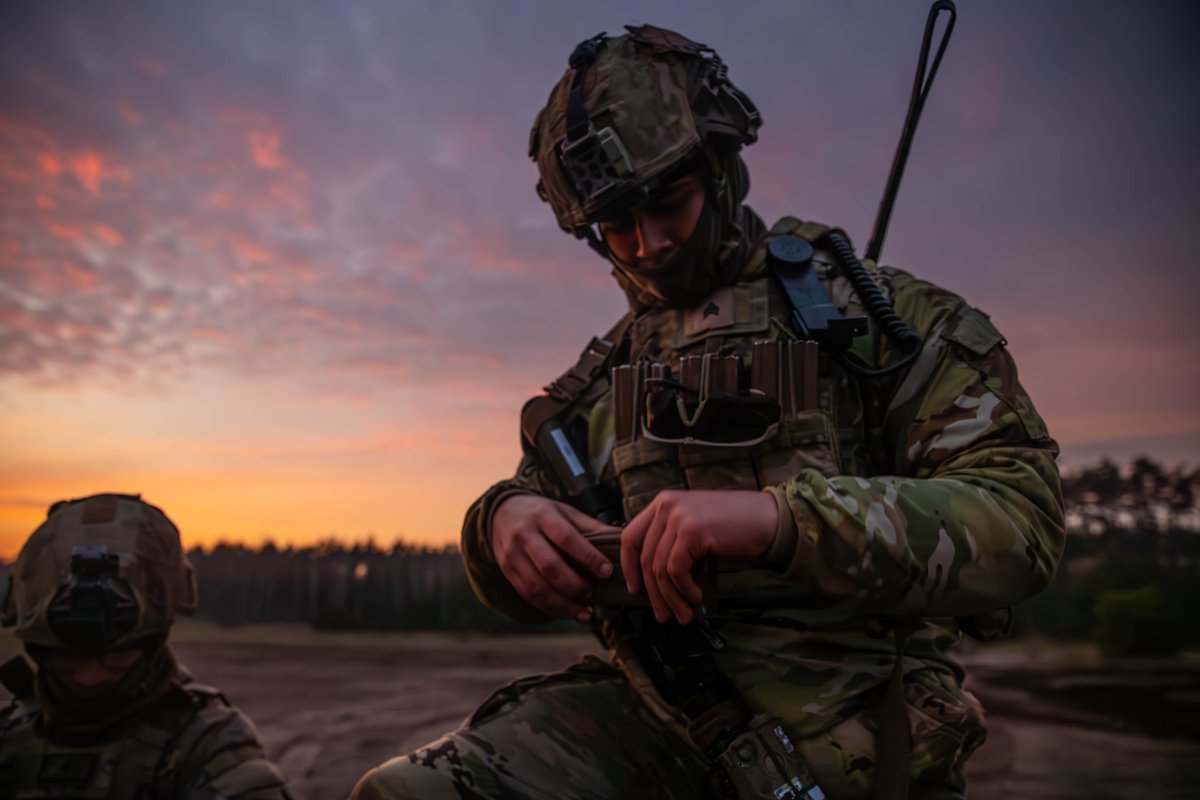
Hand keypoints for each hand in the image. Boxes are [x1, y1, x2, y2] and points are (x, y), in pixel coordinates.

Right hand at [492, 494, 618, 620]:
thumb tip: (621, 539)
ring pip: (537, 586)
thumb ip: (590, 526)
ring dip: (563, 604)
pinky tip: (568, 612)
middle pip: (550, 567)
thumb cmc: (541, 513)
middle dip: (575, 585)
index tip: (607, 571)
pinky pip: (528, 595)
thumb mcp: (564, 511)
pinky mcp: (507, 571)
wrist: (501, 513)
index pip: (567, 538)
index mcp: (543, 515)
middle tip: (594, 593)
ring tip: (585, 611)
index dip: (588, 557)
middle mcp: (524, 535)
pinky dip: (550, 608)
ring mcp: (512, 555)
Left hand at [620, 489, 778, 624]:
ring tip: (683, 614)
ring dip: (670, 598)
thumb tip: (652, 576)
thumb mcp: (695, 524)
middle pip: (644, 557)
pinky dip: (683, 589)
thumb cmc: (736, 525)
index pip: (630, 537)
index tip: (635, 589)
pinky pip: (676, 570)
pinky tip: (696, 597)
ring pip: (659, 568)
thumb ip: (672, 538)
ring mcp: (678, 516)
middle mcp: (666, 505)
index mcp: (663, 502)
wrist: (769, 518)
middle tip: (662, 615)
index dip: (629, 567)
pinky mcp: (692, 530)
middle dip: (652, 592)